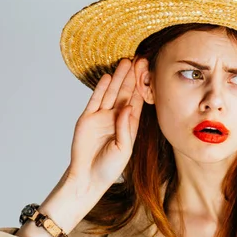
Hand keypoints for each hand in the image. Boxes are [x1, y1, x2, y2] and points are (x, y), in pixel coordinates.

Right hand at [67, 58, 143, 197]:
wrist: (88, 178)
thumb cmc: (109, 167)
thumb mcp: (123, 149)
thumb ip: (125, 128)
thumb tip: (126, 107)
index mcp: (129, 125)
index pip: (138, 101)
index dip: (142, 86)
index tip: (149, 71)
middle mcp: (116, 118)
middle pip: (125, 93)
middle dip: (132, 76)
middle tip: (139, 59)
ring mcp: (101, 117)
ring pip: (111, 93)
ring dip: (118, 78)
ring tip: (125, 62)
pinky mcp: (87, 119)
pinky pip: (95, 100)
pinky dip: (100, 89)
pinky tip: (107, 77)